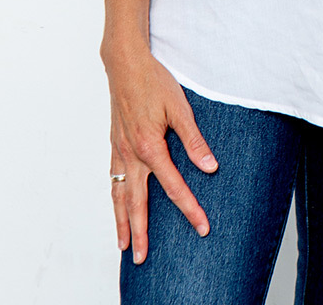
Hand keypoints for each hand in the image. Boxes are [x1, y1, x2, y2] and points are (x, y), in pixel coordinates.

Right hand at [105, 42, 218, 263]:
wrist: (125, 63)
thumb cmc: (154, 81)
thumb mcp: (180, 108)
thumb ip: (194, 141)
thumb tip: (210, 168)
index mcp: (150, 147)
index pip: (173, 187)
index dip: (190, 209)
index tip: (202, 227)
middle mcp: (131, 154)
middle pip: (137, 203)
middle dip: (142, 232)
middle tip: (143, 259)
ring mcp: (119, 150)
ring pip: (119, 195)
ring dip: (121, 222)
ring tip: (124, 245)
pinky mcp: (114, 143)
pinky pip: (112, 178)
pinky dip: (114, 198)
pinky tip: (117, 205)